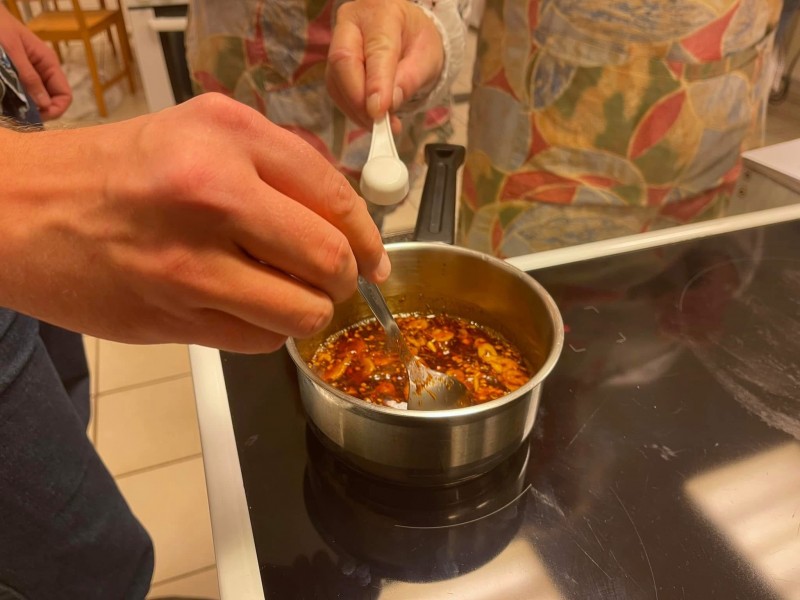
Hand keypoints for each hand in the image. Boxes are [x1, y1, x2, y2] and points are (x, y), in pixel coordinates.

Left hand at [0, 5, 71, 119]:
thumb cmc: (0, 27)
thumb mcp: (14, 53)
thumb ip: (29, 78)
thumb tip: (45, 105)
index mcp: (49, 64)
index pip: (65, 95)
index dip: (55, 109)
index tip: (37, 117)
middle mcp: (44, 71)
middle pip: (52, 100)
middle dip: (41, 110)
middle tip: (22, 116)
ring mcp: (33, 73)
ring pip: (38, 99)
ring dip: (29, 106)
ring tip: (14, 109)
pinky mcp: (20, 75)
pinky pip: (26, 93)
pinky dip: (20, 100)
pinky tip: (10, 102)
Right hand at [0, 93, 388, 352]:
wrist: (22, 210)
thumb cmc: (118, 169)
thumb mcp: (200, 131)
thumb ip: (278, 162)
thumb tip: (346, 213)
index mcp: (227, 137)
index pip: (334, 195)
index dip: (367, 235)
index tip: (372, 255)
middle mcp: (212, 195)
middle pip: (329, 260)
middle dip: (347, 279)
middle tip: (338, 281)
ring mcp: (189, 264)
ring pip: (301, 312)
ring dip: (310, 311)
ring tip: (290, 295)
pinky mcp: (170, 318)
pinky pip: (258, 342)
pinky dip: (268, 331)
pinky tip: (247, 309)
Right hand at [326, 0, 443, 129]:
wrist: (406, 35)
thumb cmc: (417, 41)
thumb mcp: (428, 57)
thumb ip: (411, 78)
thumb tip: (390, 104)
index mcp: (382, 13)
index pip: (376, 50)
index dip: (375, 83)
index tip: (379, 112)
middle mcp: (352, 23)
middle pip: (343, 61)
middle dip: (359, 99)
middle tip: (379, 123)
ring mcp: (338, 42)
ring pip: (336, 79)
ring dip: (355, 109)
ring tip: (380, 125)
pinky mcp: (333, 64)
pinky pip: (336, 90)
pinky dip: (352, 109)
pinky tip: (369, 118)